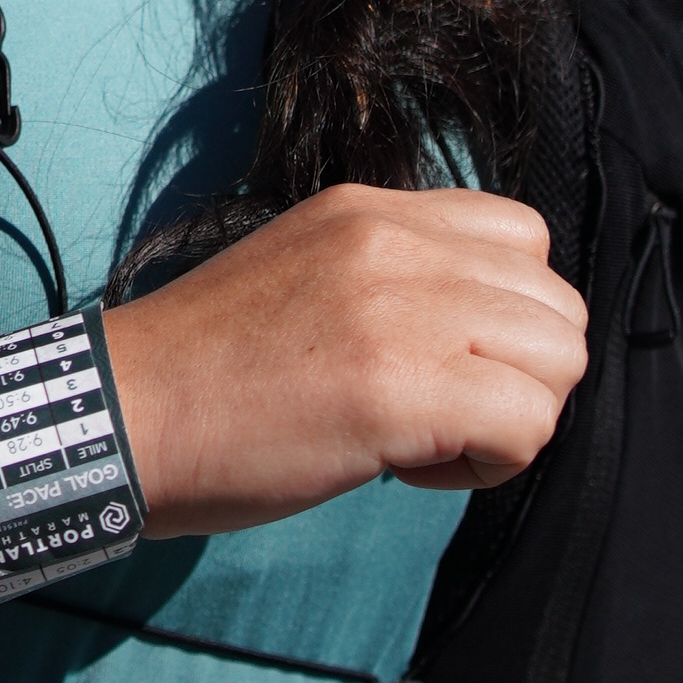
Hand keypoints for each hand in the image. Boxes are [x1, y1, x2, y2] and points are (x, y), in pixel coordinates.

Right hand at [100, 185, 587, 536]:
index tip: (441, 363)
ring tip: (430, 442)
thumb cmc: (204, 374)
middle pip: (559, 306)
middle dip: (522, 376)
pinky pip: (528, 424)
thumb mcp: (308, 276)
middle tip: (442, 416)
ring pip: (560, 360)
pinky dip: (492, 464)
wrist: (122, 417)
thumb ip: (395, 278)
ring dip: (515, 418)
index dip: (504, 317)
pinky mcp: (398, 388)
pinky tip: (415, 469)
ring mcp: (400, 309)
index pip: (524, 239)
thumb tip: (480, 331)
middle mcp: (396, 242)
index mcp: (373, 212)